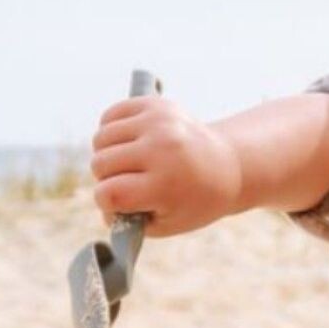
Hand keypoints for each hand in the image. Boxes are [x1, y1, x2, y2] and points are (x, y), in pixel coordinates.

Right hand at [90, 95, 243, 235]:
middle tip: (129, 184)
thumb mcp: (168, 223)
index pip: (108, 193)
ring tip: (130, 163)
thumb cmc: (193, 201)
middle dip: (108, 179)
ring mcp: (159, 122)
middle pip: (100, 164)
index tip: (119, 205)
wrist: (228, 166)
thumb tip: (104, 208)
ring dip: (108, 154)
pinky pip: (109, 116)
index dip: (107, 203)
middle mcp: (162, 148)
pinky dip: (113, 132)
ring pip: (100, 139)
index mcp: (166, 184)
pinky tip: (131, 143)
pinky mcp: (155, 104)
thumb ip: (130, 222)